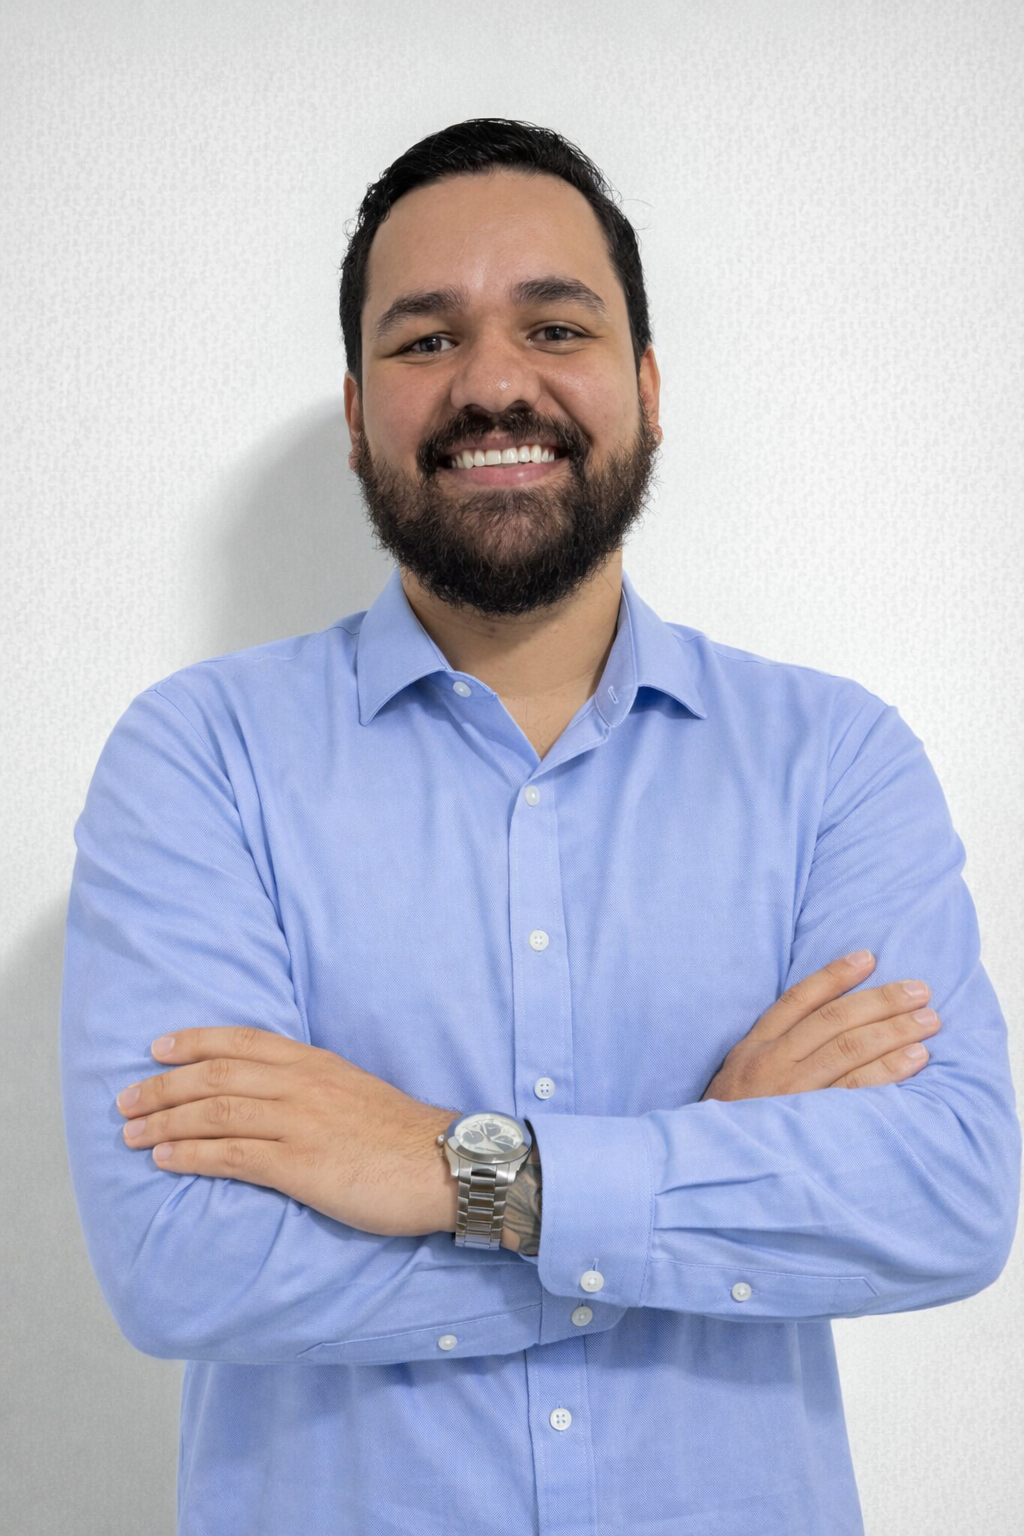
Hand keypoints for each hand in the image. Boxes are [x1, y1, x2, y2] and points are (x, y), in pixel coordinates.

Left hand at [116, 1027, 460, 1236]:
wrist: (444, 1163)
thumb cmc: (402, 1135)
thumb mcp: (355, 1090)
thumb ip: (313, 1086)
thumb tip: (272, 1097)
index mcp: (315, 1064)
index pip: (243, 1041)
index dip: (195, 1041)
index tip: (159, 1048)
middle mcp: (302, 1085)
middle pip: (216, 1075)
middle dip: (164, 1086)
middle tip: (127, 1099)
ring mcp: (299, 1124)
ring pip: (215, 1112)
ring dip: (165, 1121)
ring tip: (130, 1133)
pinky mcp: (300, 1165)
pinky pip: (232, 1155)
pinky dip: (191, 1154)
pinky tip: (164, 1159)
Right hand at [700, 952, 941, 1101]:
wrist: (711, 1168)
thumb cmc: (731, 1125)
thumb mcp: (736, 1079)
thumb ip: (769, 1053)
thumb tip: (820, 1030)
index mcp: (753, 1048)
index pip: (797, 1000)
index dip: (834, 976)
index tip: (868, 958)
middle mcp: (772, 1063)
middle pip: (833, 1020)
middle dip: (881, 1000)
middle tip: (920, 991)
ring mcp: (792, 1092)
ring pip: (849, 1048)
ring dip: (894, 1031)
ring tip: (928, 1021)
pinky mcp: (811, 1122)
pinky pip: (857, 1089)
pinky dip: (888, 1070)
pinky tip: (915, 1059)